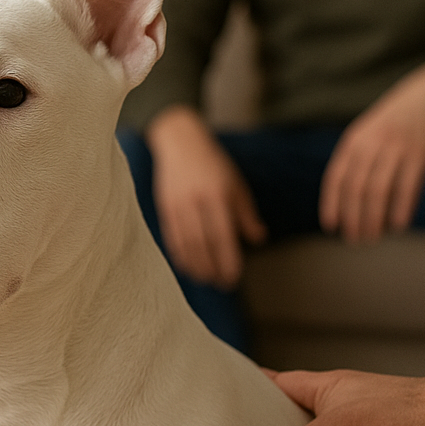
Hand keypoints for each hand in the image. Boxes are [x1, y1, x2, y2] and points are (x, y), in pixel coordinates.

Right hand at [146, 105, 266, 289]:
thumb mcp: (236, 184)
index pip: (223, 236)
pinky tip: (187, 266)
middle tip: (222, 284)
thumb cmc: (213, 163)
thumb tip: (259, 239)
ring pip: (185, 244)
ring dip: (196, 266)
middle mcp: (196, 202)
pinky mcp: (165, 207)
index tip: (234, 277)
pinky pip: (171, 237)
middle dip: (212, 268)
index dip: (228, 260)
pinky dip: (179, 255)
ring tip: (206, 279)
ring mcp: (177, 205)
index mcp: (218, 195)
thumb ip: (246, 213)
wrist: (179, 141)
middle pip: (203, 244)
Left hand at [319, 56, 424, 242]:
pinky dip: (401, 208)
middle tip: (355, 241)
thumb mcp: (370, 132)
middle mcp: (372, 144)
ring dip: (374, 219)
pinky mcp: (421, 153)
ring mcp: (396, 148)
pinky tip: (399, 226)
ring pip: (378, 191)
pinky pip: (408, 186)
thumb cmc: (397, 121)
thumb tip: (345, 199)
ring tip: (372, 238)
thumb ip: (357, 159)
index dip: (331, 204)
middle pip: (356, 189)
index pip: (336, 177)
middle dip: (353, 219)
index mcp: (354, 140)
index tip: (331, 227)